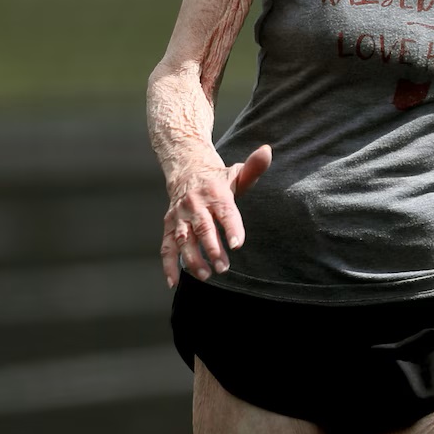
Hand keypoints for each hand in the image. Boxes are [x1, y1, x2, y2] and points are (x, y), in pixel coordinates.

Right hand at [161, 143, 271, 286]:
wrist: (186, 170)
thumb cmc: (218, 179)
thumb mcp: (236, 173)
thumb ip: (253, 168)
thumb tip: (267, 151)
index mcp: (215, 192)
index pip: (225, 211)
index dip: (231, 227)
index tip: (237, 244)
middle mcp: (195, 204)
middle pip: (203, 228)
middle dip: (212, 249)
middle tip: (223, 268)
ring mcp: (180, 216)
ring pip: (183, 239)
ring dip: (192, 259)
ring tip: (205, 275)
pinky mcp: (169, 226)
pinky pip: (166, 247)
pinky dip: (168, 265)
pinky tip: (173, 282)